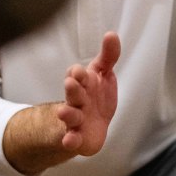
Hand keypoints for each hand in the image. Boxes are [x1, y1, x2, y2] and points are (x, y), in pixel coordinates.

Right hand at [57, 32, 119, 155]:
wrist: (91, 126)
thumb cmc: (95, 95)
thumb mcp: (102, 74)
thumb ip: (108, 56)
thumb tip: (111, 34)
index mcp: (82, 82)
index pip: (77, 75)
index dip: (78, 73)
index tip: (78, 71)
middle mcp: (76, 99)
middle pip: (73, 93)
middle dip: (72, 88)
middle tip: (71, 83)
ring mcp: (75, 118)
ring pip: (70, 115)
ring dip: (67, 113)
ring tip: (64, 112)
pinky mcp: (77, 137)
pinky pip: (72, 139)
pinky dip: (69, 141)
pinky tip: (69, 141)